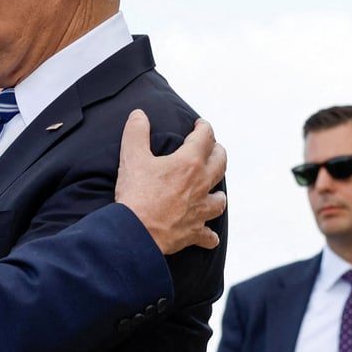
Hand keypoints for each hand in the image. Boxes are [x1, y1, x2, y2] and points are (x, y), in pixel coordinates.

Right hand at [115, 110, 226, 254]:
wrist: (135, 232)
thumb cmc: (135, 194)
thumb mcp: (131, 157)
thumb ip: (136, 132)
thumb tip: (139, 115)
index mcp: (189, 163)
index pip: (205, 137)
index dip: (204, 127)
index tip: (200, 124)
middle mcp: (201, 185)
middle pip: (220, 163)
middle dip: (218, 152)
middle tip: (212, 148)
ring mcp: (200, 210)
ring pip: (220, 200)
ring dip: (218, 193)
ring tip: (213, 190)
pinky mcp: (194, 232)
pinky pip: (208, 236)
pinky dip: (209, 235)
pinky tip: (209, 235)